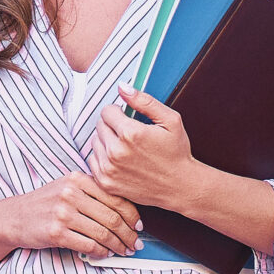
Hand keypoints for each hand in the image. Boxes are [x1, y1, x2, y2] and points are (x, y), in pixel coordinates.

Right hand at [0, 174, 141, 258]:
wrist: (14, 217)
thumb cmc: (44, 203)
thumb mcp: (67, 186)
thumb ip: (92, 191)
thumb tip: (124, 210)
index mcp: (78, 178)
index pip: (115, 197)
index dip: (132, 215)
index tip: (139, 225)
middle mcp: (71, 193)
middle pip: (112, 217)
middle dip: (128, 234)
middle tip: (135, 243)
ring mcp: (63, 213)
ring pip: (103, 233)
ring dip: (118, 246)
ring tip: (123, 251)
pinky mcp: (56, 233)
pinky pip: (88, 245)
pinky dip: (101, 252)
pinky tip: (105, 253)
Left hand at [90, 88, 207, 210]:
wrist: (180, 186)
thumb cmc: (177, 152)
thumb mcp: (170, 121)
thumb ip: (144, 101)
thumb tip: (122, 87)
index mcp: (131, 133)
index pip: (107, 111)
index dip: (118, 112)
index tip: (127, 118)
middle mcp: (116, 152)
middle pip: (99, 126)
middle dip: (112, 125)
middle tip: (128, 133)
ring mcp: (109, 169)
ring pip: (95, 142)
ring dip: (106, 141)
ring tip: (125, 146)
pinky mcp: (106, 183)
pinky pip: (92, 160)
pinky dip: (102, 157)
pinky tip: (119, 159)